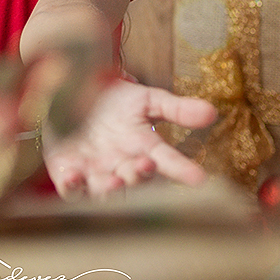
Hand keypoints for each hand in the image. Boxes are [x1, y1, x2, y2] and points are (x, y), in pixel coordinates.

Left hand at [40, 78, 217, 198]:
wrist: (74, 91)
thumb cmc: (113, 99)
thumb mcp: (146, 99)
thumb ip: (175, 109)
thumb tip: (212, 112)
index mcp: (143, 149)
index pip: (168, 161)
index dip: (183, 171)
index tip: (200, 178)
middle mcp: (121, 165)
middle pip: (134, 177)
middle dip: (140, 175)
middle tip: (145, 166)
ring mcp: (95, 171)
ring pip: (105, 188)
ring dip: (110, 188)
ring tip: (116, 181)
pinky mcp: (67, 171)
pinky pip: (70, 186)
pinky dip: (72, 185)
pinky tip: (74, 177)